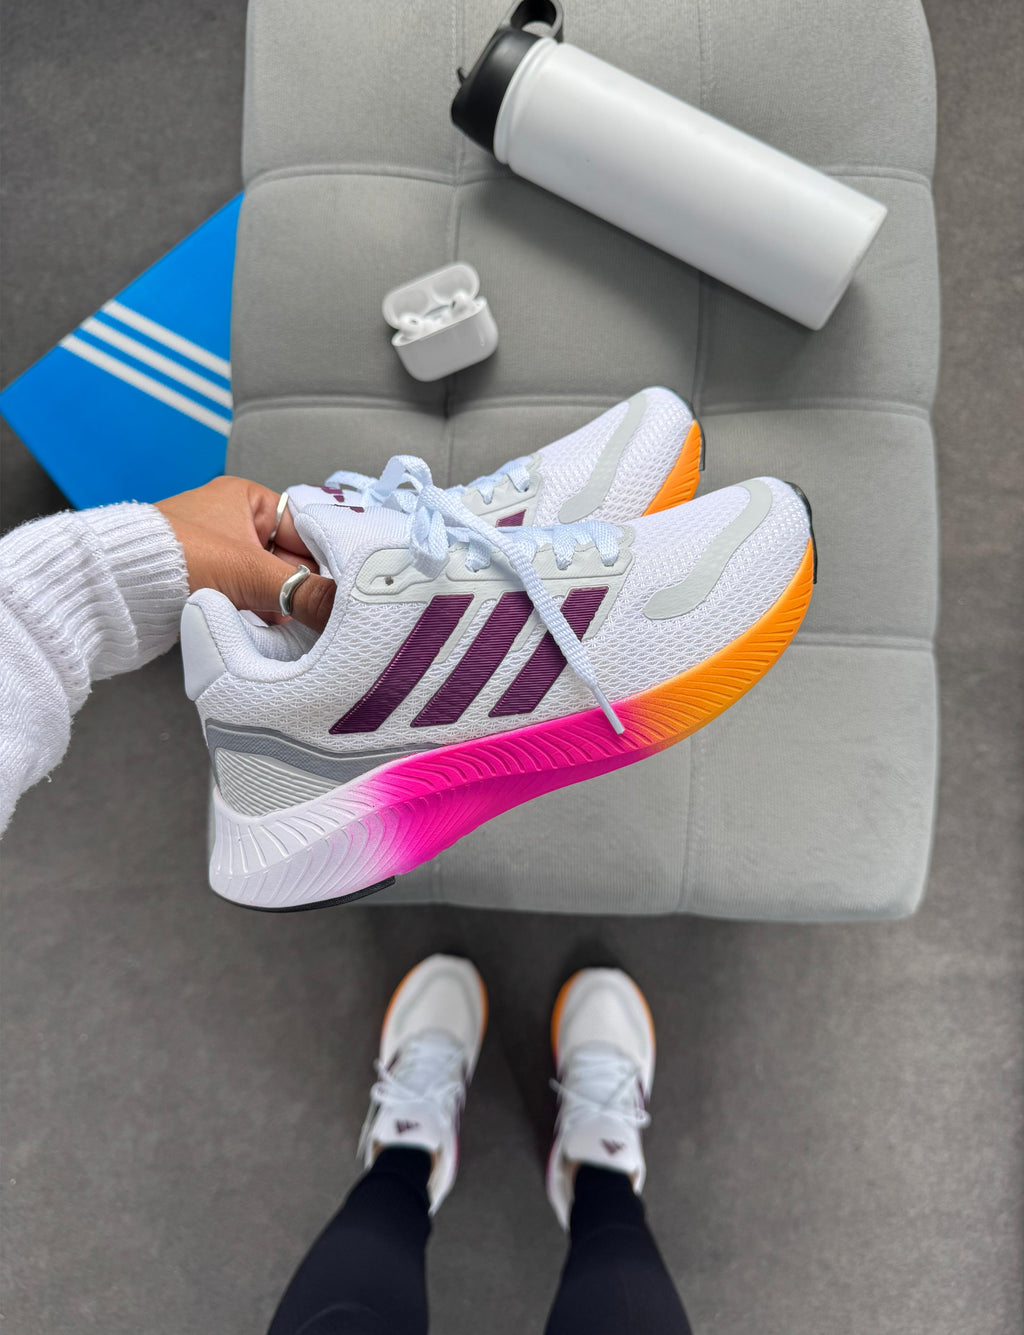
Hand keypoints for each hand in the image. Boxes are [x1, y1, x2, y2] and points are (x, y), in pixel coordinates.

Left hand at [156, 476, 335, 631]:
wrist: (114, 589)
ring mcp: (222, 554)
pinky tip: (278, 633)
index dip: (329, 560)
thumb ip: (304, 592)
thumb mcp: (250, 573)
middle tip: (326, 615)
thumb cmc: (175, 558)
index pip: (307, 530)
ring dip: (284, 607)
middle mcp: (236, 521)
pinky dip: (263, 616)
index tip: (348, 590)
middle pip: (291, 560)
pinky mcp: (209, 584)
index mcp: (248, 498)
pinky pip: (251, 599)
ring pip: (272, 584)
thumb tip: (347, 610)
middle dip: (304, 589)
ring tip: (303, 627)